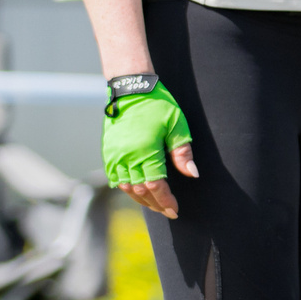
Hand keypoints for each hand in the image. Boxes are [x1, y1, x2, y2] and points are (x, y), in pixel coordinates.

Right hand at [102, 83, 198, 219]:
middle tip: (167, 211)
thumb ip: (183, 153)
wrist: (131, 88)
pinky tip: (136, 191)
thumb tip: (193, 174)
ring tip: (154, 204)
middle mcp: (126, 157)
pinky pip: (114, 177)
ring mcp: (114, 155)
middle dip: (155, 204)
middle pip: (141, 191)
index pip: (156, 187)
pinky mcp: (108, 151)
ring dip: (140, 199)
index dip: (166, 201)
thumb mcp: (177, 126)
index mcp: (145, 152)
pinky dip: (125, 188)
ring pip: (126, 187)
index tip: (175, 210)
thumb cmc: (158, 105)